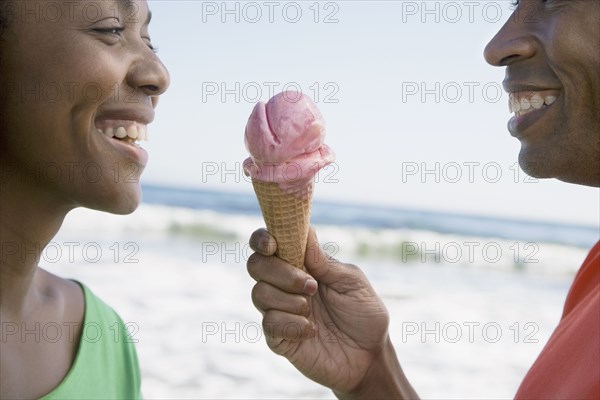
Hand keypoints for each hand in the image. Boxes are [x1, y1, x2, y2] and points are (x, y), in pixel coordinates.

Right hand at [247, 227, 408, 396]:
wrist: (370, 356)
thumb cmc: (364, 314)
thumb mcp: (351, 282)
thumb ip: (324, 261)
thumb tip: (305, 232)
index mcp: (301, 264)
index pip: (269, 244)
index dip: (262, 239)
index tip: (273, 245)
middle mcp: (284, 285)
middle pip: (256, 266)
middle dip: (280, 272)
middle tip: (312, 286)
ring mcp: (280, 311)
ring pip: (259, 294)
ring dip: (288, 300)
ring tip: (312, 310)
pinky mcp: (279, 338)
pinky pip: (269, 324)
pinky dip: (291, 324)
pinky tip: (312, 331)